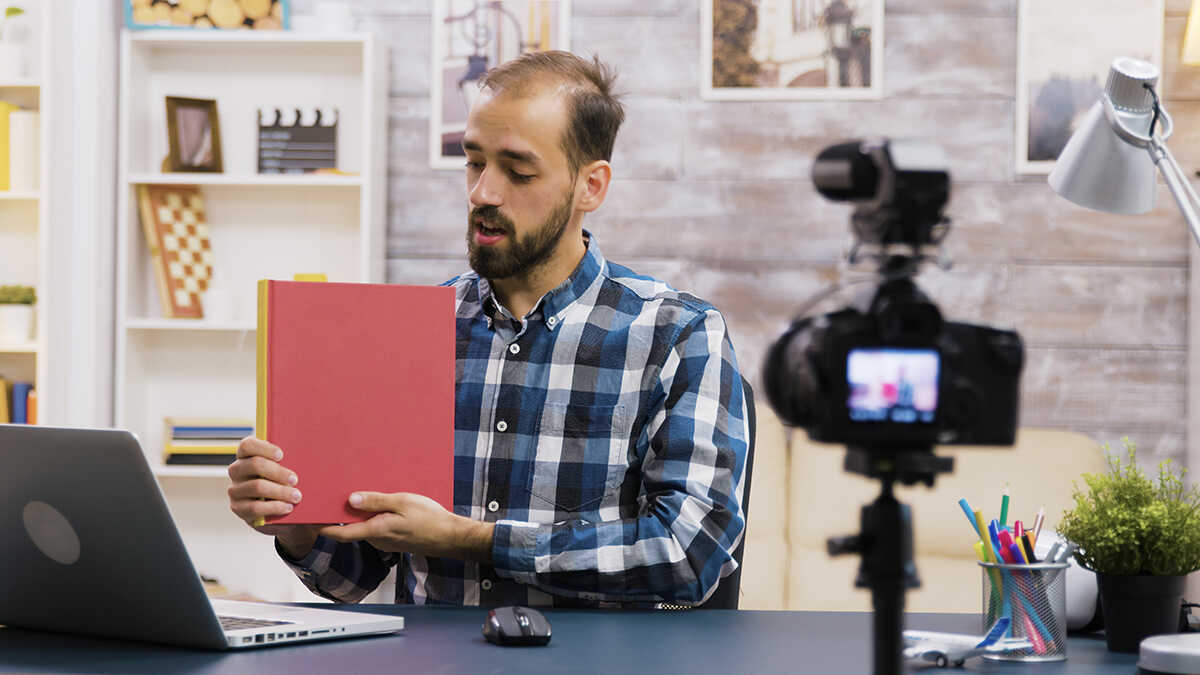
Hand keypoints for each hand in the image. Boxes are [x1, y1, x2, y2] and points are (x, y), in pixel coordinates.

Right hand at [227, 436, 321, 557]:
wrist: (281, 513)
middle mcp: (237, 471)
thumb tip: (314, 450)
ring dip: (280, 491)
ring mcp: (236, 490)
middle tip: (295, 479)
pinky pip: (255, 508)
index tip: (282, 455)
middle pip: (254, 464)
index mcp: (246, 456)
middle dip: (278, 471)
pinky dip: (274, 507)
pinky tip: (288, 507)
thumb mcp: (288, 469)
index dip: (264, 448)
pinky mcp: (239, 509)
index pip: (247, 445)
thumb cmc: (286, 484)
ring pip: (256, 487)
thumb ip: (292, 459)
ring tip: (297, 496)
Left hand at [319, 492, 494, 561]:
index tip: (310, 520)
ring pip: (366, 527)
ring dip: (361, 514)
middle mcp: (378, 539)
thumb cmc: (430, 519)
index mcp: (376, 530)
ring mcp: (387, 541)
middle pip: (352, 528)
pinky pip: (378, 527)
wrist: (451, 537)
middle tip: (334, 496)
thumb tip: (350, 500)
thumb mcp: (402, 502)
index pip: (342, 533)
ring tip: (359, 493)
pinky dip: (374, 517)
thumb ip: (376, 501)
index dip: (324, 528)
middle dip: (342, 515)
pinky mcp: (395, 540)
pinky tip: (382, 503)